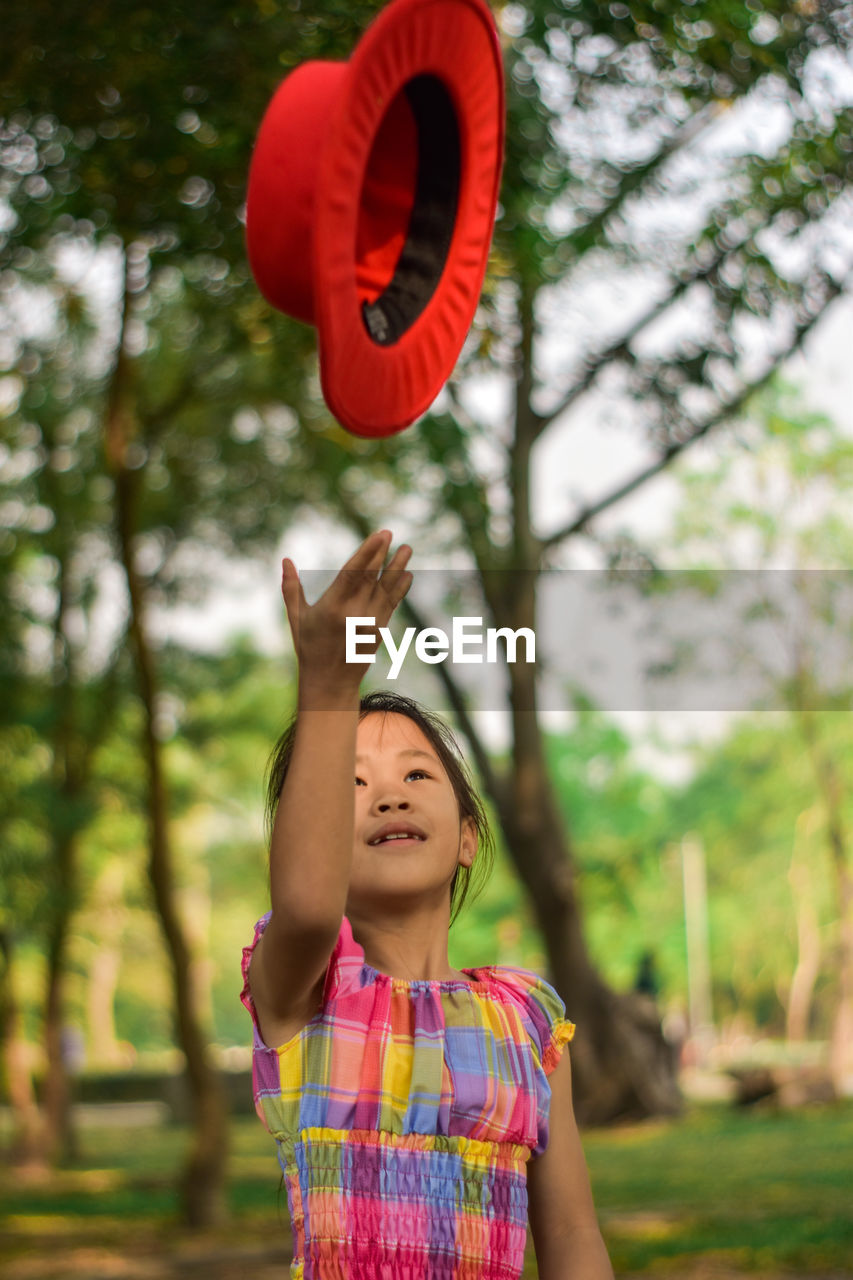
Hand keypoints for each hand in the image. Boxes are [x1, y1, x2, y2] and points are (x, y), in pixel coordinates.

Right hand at [281, 530, 411, 694]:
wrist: (330, 681)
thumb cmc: (309, 646)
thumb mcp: (297, 618)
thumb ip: (291, 588)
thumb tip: (285, 560)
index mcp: (331, 608)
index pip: (352, 574)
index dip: (367, 553)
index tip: (379, 536)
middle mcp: (353, 614)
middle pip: (371, 578)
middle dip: (381, 554)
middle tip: (389, 533)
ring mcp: (370, 622)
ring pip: (386, 588)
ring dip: (398, 567)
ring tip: (407, 548)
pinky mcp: (380, 630)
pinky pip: (392, 603)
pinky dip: (400, 587)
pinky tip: (406, 573)